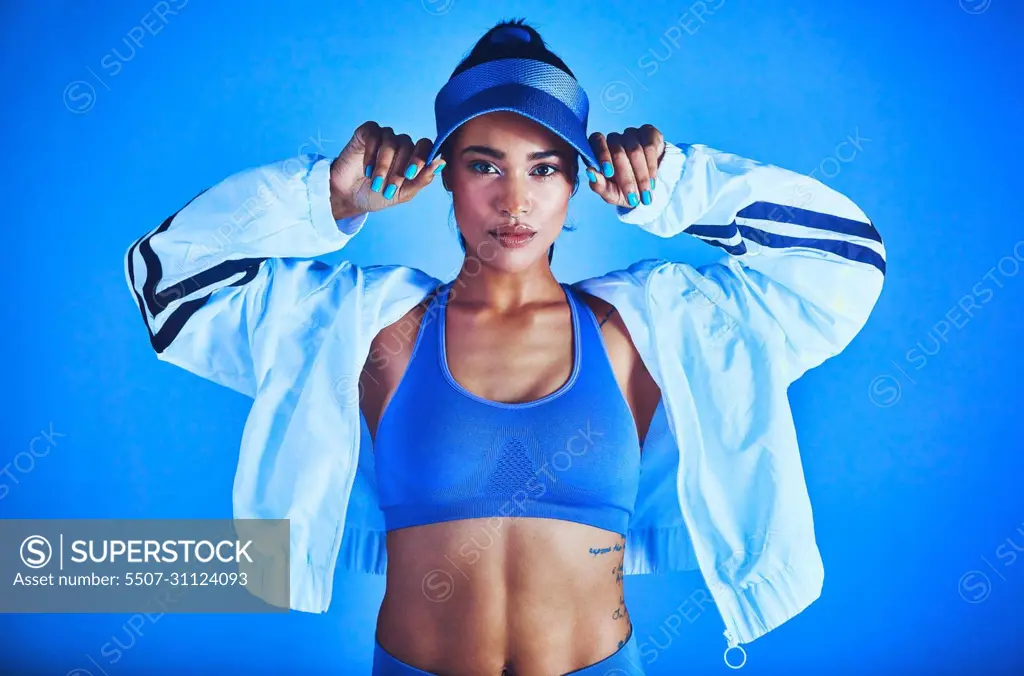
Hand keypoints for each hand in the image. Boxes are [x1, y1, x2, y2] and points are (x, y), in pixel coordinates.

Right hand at [330, 121, 444, 219]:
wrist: (349, 198)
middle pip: (408, 146)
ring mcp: (384, 136)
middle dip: (399, 169)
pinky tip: (367, 170)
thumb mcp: (403, 193)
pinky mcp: (367, 132)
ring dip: (384, 165)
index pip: (426, 147)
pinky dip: (371, 154)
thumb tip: (441, 162)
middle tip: (389, 188)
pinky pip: (374, 135)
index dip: (421, 158)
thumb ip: (422, 179)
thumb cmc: (378, 195)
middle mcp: (401, 144)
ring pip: (391, 142)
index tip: (410, 174)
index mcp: (413, 157)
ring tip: (376, 183)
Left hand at [586, 125, 665, 208]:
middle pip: (618, 151)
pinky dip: (651, 167)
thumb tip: (589, 172)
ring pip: (635, 150)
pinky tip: (652, 181)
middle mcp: (614, 138)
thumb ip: (599, 185)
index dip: (603, 156)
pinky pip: (650, 147)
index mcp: (599, 148)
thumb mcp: (610, 192)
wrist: (647, 187)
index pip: (596, 141)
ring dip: (641, 175)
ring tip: (645, 194)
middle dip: (626, 177)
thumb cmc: (623, 189)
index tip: (609, 173)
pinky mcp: (649, 133)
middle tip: (632, 197)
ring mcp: (632, 134)